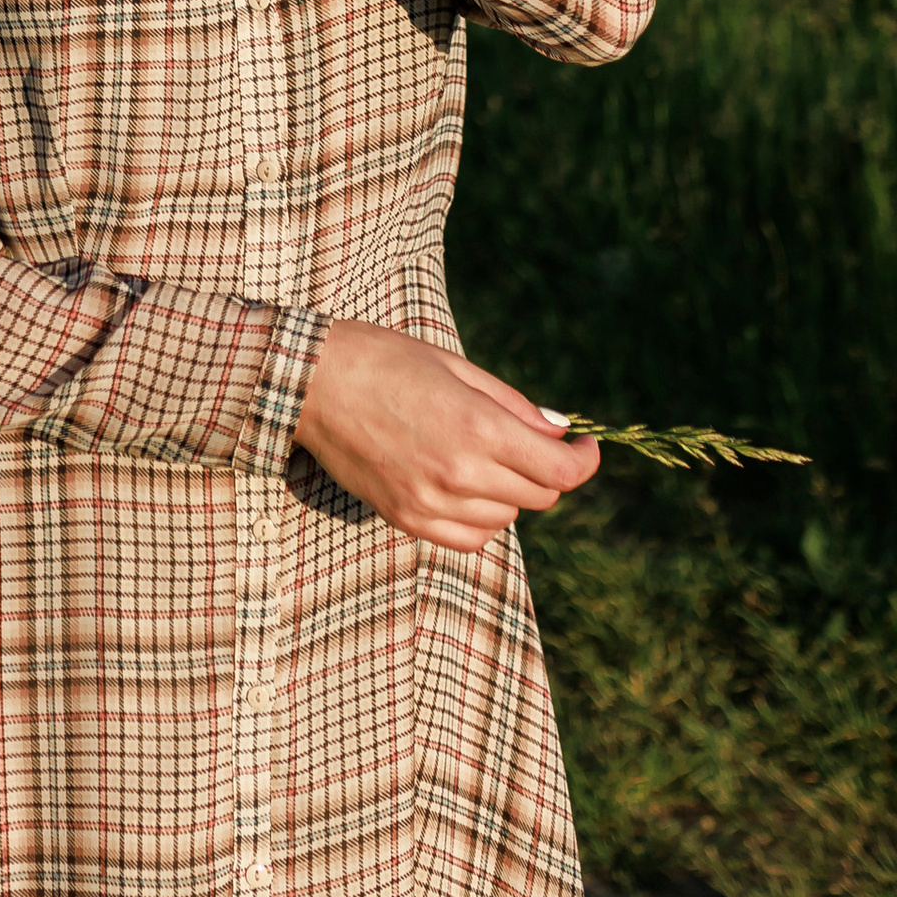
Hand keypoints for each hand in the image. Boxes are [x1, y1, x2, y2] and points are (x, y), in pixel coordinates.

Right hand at [292, 321, 597, 548]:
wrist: (311, 383)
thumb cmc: (385, 360)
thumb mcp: (456, 367)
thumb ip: (512, 405)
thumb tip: (559, 432)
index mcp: (478, 428)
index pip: (559, 472)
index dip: (584, 461)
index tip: (585, 447)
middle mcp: (460, 473)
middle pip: (538, 497)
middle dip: (546, 471)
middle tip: (531, 444)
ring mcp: (431, 503)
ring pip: (505, 519)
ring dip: (510, 493)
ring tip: (485, 457)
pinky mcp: (406, 518)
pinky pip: (468, 537)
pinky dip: (480, 517)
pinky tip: (465, 486)